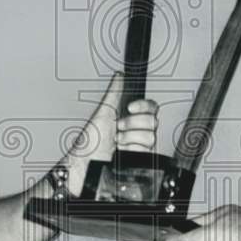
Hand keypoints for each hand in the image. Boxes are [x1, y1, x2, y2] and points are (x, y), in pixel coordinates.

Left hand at [64, 72, 158, 194]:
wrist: (87, 164)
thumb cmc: (89, 142)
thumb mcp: (102, 112)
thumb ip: (114, 93)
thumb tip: (119, 76)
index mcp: (129, 116)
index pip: (150, 107)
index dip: (143, 106)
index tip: (129, 108)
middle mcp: (136, 130)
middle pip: (153, 120)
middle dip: (131, 124)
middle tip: (117, 128)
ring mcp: (139, 145)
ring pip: (150, 136)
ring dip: (129, 139)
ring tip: (116, 142)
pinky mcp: (141, 158)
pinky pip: (146, 150)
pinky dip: (130, 150)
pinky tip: (120, 152)